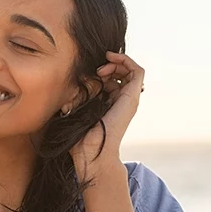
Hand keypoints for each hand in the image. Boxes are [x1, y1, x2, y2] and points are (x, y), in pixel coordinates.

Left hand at [70, 51, 144, 174]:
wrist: (91, 152)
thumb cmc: (80, 137)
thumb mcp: (75, 110)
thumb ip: (76, 97)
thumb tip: (72, 85)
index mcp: (110, 104)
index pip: (112, 80)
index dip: (102, 71)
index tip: (89, 73)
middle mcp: (122, 101)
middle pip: (122, 73)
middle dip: (109, 65)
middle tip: (96, 71)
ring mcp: (129, 99)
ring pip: (131, 70)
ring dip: (117, 62)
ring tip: (102, 68)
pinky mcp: (132, 97)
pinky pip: (138, 71)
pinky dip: (126, 60)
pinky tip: (111, 59)